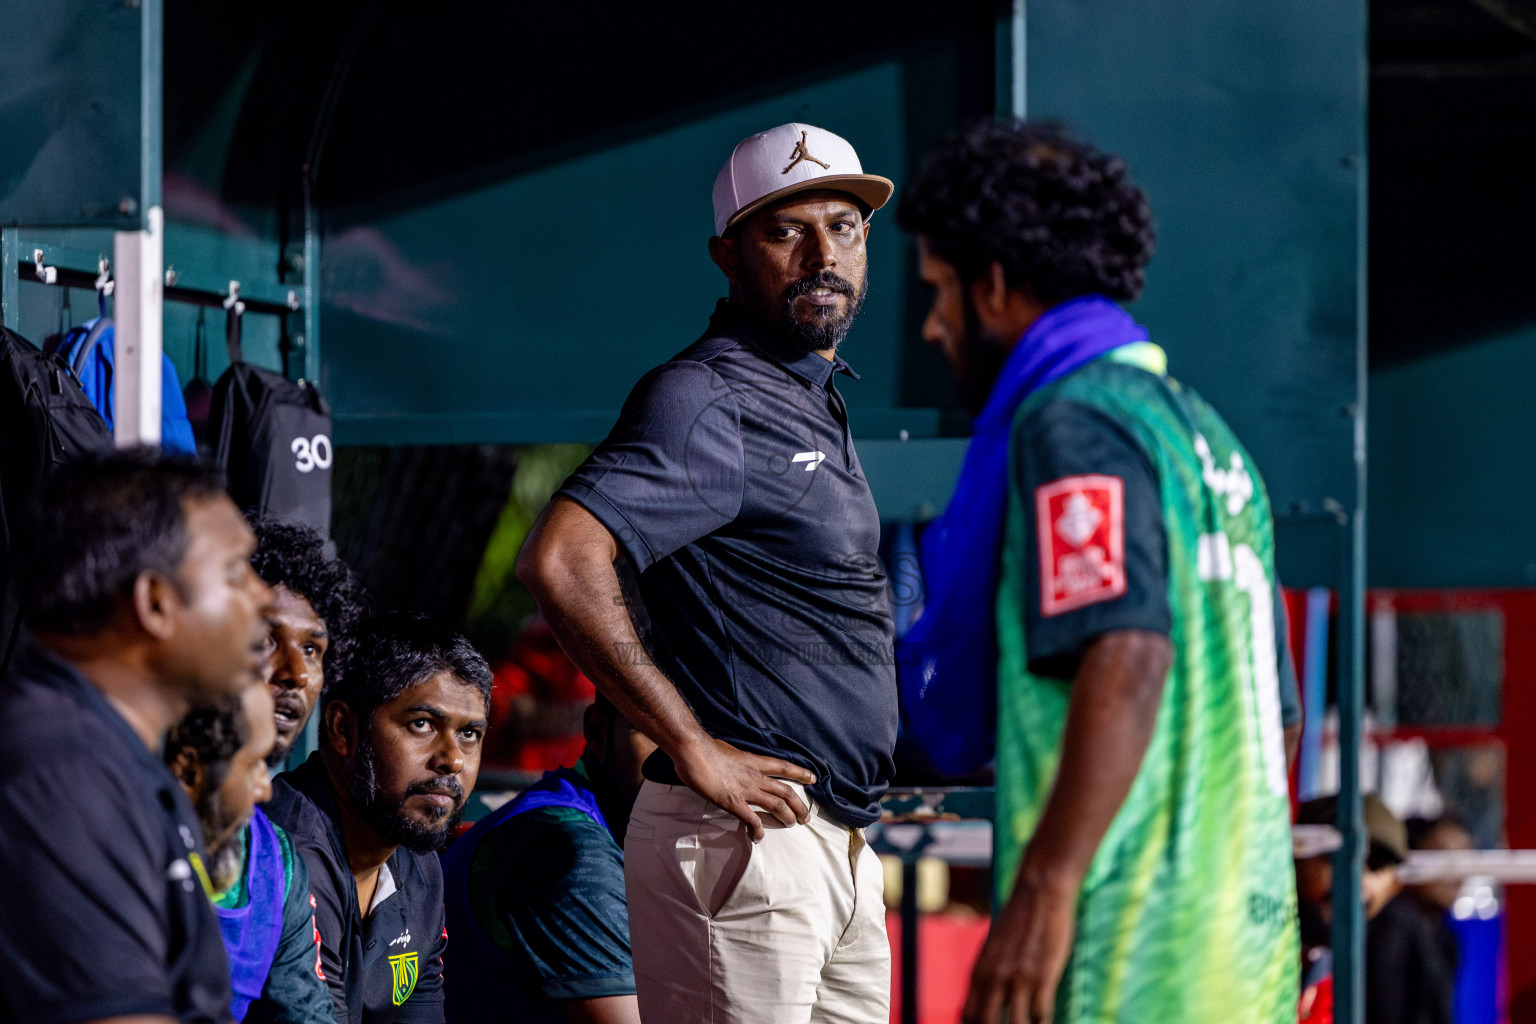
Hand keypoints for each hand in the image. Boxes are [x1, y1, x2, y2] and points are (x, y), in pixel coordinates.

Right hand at [672, 737, 816, 841]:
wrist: (693, 750)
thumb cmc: (705, 747)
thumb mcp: (727, 750)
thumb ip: (734, 759)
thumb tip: (732, 762)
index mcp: (753, 761)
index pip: (783, 766)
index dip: (800, 773)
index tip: (813, 778)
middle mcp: (755, 776)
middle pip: (786, 792)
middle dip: (799, 805)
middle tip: (806, 816)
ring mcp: (746, 790)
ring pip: (776, 806)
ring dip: (787, 817)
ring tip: (792, 825)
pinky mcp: (733, 803)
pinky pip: (752, 820)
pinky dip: (757, 830)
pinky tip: (757, 837)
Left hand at [962, 873, 1077, 1023]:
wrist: (1038, 892)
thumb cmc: (1017, 918)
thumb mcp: (992, 947)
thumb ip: (988, 973)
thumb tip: (986, 995)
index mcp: (979, 971)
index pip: (968, 1015)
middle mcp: (995, 978)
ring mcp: (1019, 979)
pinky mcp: (1043, 977)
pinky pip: (1041, 1015)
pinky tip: (1045, 1023)